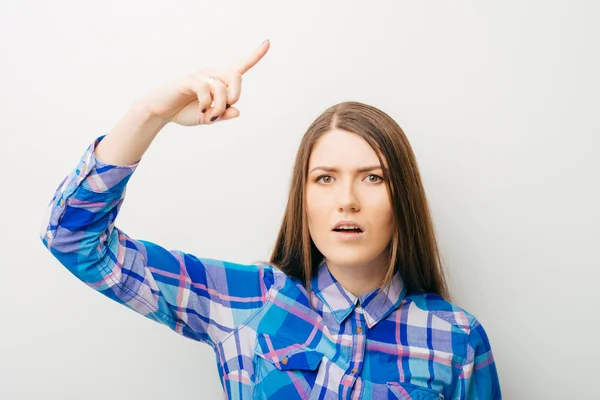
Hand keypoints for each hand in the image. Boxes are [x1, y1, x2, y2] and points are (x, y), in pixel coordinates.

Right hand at [136, 40, 269, 125]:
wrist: (162, 111)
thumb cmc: (186, 111)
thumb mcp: (209, 117)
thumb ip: (223, 114)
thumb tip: (237, 111)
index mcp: (220, 81)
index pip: (241, 66)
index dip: (255, 55)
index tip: (268, 43)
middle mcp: (212, 74)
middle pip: (236, 76)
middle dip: (236, 94)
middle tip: (226, 108)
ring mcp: (200, 75)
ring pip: (221, 87)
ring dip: (220, 106)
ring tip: (211, 115)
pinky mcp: (189, 80)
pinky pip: (205, 90)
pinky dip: (206, 104)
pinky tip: (201, 111)